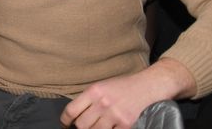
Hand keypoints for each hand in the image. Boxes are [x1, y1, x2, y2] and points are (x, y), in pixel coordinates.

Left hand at [60, 59, 195, 128]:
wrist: (147, 86)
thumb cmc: (122, 86)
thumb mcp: (102, 86)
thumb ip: (88, 99)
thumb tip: (74, 115)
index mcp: (93, 91)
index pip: (71, 110)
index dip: (65, 121)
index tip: (65, 124)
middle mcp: (102, 103)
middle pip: (81, 125)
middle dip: (80, 128)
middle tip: (82, 127)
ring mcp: (114, 115)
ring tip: (96, 126)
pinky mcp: (126, 124)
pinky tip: (110, 128)